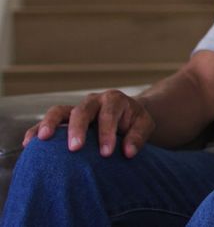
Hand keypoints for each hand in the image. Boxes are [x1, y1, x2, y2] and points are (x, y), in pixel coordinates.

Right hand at [22, 89, 155, 158]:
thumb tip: (128, 152)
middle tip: (75, 148)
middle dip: (78, 129)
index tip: (106, 153)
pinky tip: (29, 144)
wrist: (127, 114)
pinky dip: (36, 130)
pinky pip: (46, 122)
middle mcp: (93, 101)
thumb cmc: (134, 121)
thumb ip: (138, 136)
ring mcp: (76, 109)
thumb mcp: (144, 125)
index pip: (108, 114)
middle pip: (82, 111)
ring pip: (59, 111)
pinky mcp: (64, 119)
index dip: (106, 133)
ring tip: (42, 140)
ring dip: (50, 124)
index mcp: (114, 100)